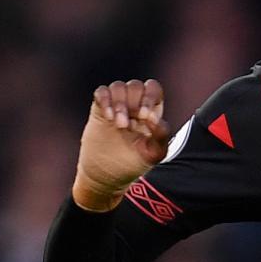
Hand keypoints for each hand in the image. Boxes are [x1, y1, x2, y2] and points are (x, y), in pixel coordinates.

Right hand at [72, 78, 171, 210]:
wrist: (106, 175)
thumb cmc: (132, 164)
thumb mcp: (153, 154)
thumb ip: (161, 136)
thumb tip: (155, 119)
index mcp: (150, 113)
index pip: (153, 89)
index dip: (150, 97)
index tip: (145, 118)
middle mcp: (133, 106)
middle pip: (135, 86)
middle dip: (133, 103)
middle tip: (128, 125)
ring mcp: (116, 107)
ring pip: (118, 86)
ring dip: (119, 103)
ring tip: (119, 125)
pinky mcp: (99, 110)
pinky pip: (101, 91)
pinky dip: (105, 99)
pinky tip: (107, 117)